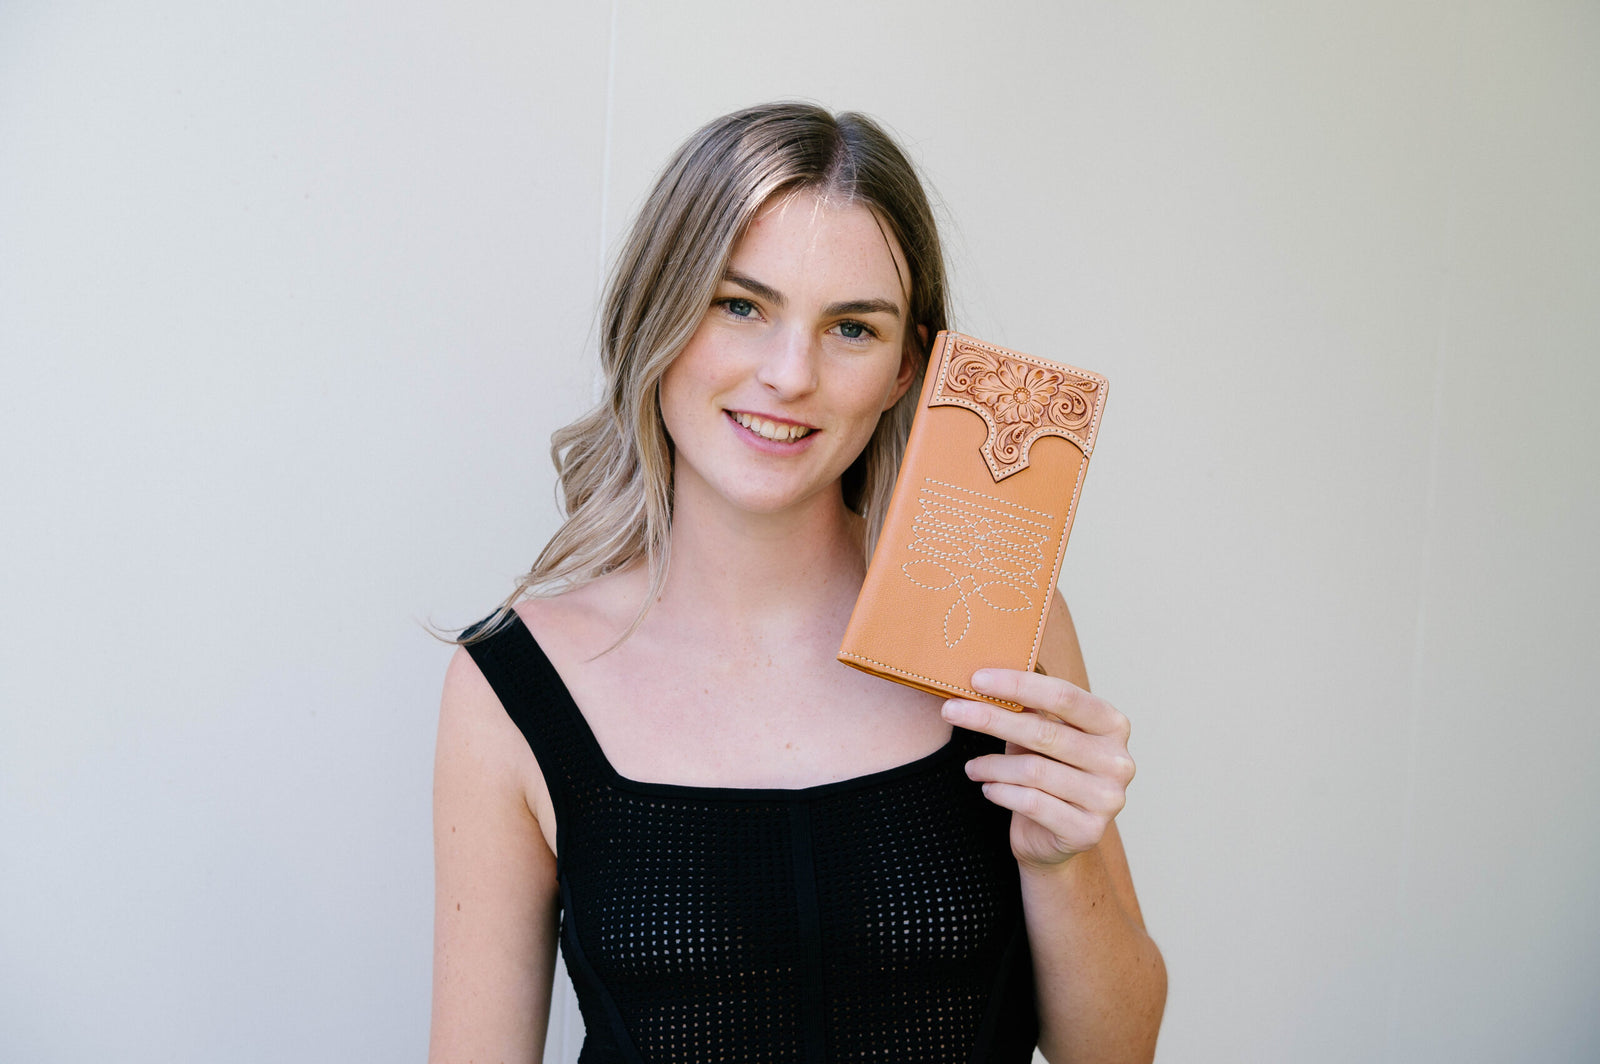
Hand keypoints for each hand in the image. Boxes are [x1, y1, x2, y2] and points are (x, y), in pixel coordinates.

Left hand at [941, 669, 1134, 871]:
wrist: (1054, 837)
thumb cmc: (1047, 772)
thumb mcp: (1041, 735)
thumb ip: (1028, 709)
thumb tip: (986, 676)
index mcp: (1113, 725)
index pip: (1063, 696)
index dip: (1019, 684)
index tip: (977, 679)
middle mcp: (1118, 761)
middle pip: (1044, 731)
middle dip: (990, 719)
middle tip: (951, 711)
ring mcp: (1107, 798)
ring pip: (1034, 770)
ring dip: (992, 765)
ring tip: (972, 766)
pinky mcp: (1087, 830)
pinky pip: (1032, 803)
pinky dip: (1001, 792)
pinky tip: (988, 788)